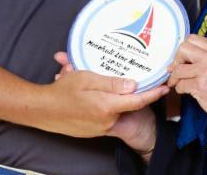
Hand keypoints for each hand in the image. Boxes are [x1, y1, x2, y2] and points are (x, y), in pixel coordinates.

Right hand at [43, 52, 166, 139]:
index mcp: (107, 106)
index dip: (153, 93)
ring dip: (113, 96)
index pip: (137, 99)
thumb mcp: (86, 79)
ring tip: (101, 82)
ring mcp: (100, 128)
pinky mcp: (93, 131)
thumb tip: (133, 85)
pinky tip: (93, 94)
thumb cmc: (61, 92)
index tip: (165, 87)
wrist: (41, 111)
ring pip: (115, 109)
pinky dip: (105, 104)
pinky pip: (105, 116)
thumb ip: (111, 83)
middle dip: (129, 90)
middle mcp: (106, 120)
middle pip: (127, 103)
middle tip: (134, 75)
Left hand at [168, 35, 206, 124]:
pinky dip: (180, 88)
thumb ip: (204, 55)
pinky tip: (186, 90)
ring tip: (179, 82)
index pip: (192, 38)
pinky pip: (181, 84)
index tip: (181, 58)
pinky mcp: (200, 86)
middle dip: (176, 60)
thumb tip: (180, 55)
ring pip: (179, 69)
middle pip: (183, 49)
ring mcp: (205, 72)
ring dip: (175, 78)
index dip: (183, 49)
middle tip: (176, 69)